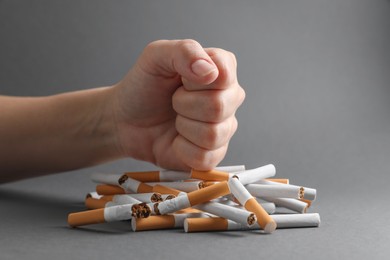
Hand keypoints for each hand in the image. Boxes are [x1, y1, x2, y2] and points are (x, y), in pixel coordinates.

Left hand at [111, 39, 244, 169]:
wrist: (125, 120)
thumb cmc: (144, 86)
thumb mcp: (156, 56)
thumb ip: (184, 52)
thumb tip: (209, 71)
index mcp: (221, 69)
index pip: (224, 74)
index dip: (194, 80)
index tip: (179, 79)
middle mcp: (228, 98)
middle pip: (219, 106)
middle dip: (184, 104)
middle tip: (173, 100)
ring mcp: (223, 128)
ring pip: (213, 134)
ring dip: (183, 127)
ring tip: (176, 118)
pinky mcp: (214, 154)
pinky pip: (206, 157)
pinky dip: (182, 149)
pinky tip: (177, 140)